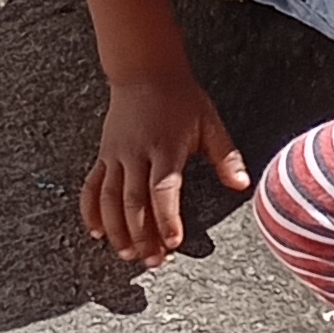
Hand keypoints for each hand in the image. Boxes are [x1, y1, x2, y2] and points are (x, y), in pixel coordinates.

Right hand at [82, 65, 248, 265]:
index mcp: (166, 147)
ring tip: (127, 255)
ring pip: (109, 199)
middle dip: (142, 235)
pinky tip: (97, 233)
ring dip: (117, 230)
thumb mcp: (209, 122)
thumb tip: (243, 185)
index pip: (163, 189)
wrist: (144, 70)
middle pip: (133, 201)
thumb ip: (225, 156)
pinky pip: (91, 187)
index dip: (166, 218)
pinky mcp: (103, 155)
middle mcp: (137, 153)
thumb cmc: (181, 99)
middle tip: (153, 261)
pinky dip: (90, 211)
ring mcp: (116, 155)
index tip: (173, 243)